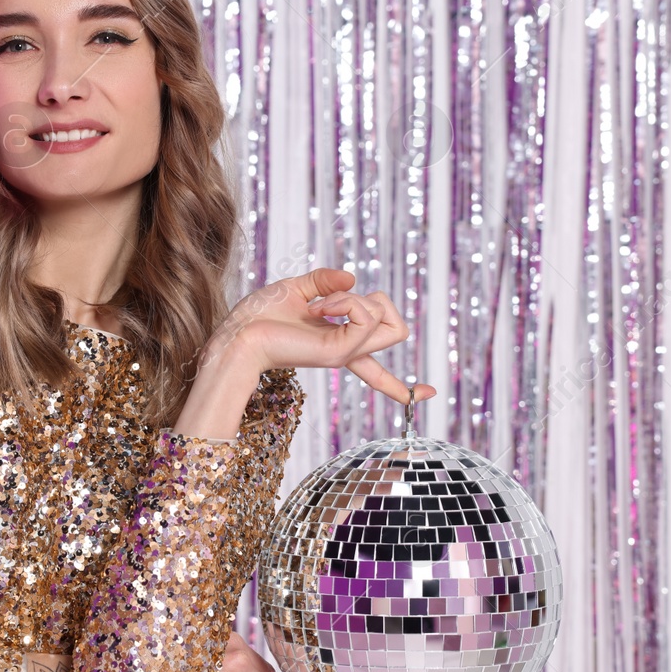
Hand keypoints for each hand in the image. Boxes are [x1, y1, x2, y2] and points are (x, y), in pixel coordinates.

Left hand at [206, 268, 437, 407]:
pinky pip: (366, 318)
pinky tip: (318, 308)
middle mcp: (347, 351)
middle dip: (378, 300)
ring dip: (355, 299)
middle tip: (333, 299)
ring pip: (388, 321)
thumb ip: (326, 280)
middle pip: (397, 329)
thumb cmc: (259, 314)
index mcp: (339, 342)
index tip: (432, 393)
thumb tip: (353, 278)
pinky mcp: (338, 353)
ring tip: (319, 304)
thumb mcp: (298, 287)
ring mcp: (345, 354)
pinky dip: (346, 302)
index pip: (379, 370)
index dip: (405, 385)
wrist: (238, 334)